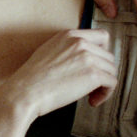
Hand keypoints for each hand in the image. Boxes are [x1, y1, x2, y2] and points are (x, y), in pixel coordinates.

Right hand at [0, 29, 117, 122]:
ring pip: (112, 70)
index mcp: (69, 35)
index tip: (97, 64)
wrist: (25, 92)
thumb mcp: (48, 51)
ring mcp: (88, 57)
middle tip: (89, 85)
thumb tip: (85, 58)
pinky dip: (105, 94)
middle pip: (109, 56)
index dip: (103, 52)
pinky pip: (112, 83)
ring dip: (103, 85)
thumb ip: (68, 49)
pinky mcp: (93, 74)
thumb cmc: (32, 78)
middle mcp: (80, 42)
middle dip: (102, 72)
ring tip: (89, 95)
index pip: (102, 36)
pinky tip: (92, 101)